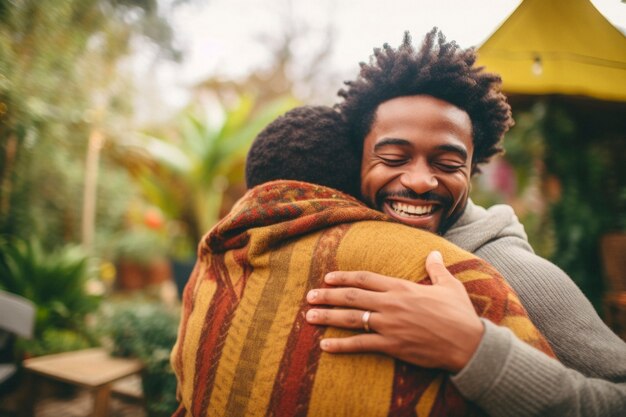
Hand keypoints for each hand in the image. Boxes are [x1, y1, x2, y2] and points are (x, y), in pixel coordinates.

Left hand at [306, 251, 483, 372]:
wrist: (468, 343)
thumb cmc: (459, 314)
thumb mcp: (449, 285)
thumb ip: (436, 268)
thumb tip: (434, 253)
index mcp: (401, 287)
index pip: (365, 278)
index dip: (344, 277)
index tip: (328, 277)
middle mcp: (390, 304)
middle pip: (351, 296)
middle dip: (328, 295)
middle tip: (310, 296)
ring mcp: (389, 325)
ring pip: (351, 318)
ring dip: (328, 316)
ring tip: (309, 316)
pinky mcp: (392, 346)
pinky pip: (361, 345)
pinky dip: (341, 345)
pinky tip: (325, 346)